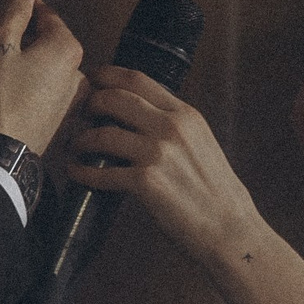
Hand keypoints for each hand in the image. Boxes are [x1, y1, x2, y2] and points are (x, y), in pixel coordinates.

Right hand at [0, 0, 87, 155]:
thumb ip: (14, 10)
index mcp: (67, 48)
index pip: (44, 13)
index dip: (18, 8)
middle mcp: (77, 71)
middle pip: (42, 41)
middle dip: (13, 36)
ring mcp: (70, 98)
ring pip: (38, 65)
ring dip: (12, 58)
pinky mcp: (58, 118)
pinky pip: (37, 89)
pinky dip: (18, 81)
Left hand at [74, 68, 259, 265]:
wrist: (230, 229)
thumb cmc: (216, 194)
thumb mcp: (202, 144)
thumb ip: (175, 127)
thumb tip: (143, 118)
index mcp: (186, 115)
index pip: (138, 80)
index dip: (107, 75)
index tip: (92, 78)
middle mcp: (171, 128)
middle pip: (115, 99)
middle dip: (90, 103)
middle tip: (79, 113)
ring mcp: (158, 154)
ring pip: (103, 134)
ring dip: (82, 139)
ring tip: (74, 146)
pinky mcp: (147, 182)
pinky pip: (102, 172)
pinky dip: (83, 172)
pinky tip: (76, 172)